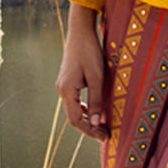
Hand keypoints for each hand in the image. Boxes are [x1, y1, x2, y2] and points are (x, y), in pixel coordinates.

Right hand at [56, 4, 107, 139]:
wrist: (80, 31)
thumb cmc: (90, 52)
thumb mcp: (97, 77)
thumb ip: (96, 101)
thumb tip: (96, 123)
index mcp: (67, 90)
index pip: (76, 120)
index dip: (90, 131)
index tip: (104, 137)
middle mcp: (62, 89)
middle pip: (73, 117)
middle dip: (89, 128)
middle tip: (106, 135)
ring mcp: (63, 85)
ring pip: (73, 110)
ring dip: (87, 119)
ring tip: (102, 126)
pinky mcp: (67, 80)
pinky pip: (74, 101)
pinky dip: (84, 110)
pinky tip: (94, 111)